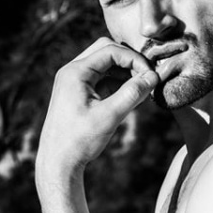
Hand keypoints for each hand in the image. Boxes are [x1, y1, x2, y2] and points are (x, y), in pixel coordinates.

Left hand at [36, 38, 157, 178]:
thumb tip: (153, 77)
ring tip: (143, 89)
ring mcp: (75, 82)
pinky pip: (103, 79)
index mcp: (76, 72)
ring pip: (105, 64)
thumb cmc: (80, 140)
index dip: (134, 60)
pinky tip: (132, 97)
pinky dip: (118, 83)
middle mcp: (73, 72)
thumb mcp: (110, 116)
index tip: (151, 76)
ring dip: (125, 72)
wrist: (58, 162)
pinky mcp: (80, 93)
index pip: (111, 50)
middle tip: (147, 77)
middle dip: (129, 61)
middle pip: (106, 50)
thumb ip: (133, 94)